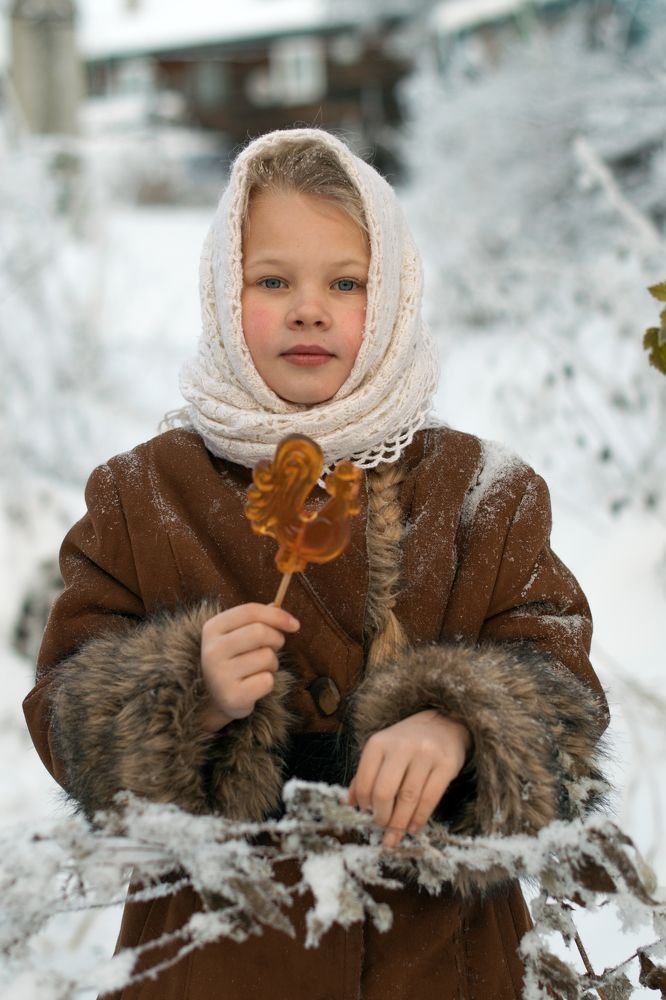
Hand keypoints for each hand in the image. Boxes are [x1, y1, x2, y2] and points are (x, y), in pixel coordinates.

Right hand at [200, 603, 299, 732]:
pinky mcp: (231, 696)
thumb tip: (278, 605)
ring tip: (259, 669)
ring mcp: (219, 674)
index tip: (295, 624)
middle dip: (276, 639)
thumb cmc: (234, 659)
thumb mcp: (239, 634)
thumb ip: (257, 619)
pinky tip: (254, 685)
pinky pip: (267, 681)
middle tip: (274, 648)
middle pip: (260, 632)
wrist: (216, 698)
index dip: (277, 615)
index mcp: (212, 628)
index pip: (250, 611)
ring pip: (267, 657)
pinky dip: (268, 682)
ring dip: (272, 663)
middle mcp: (212, 650)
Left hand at [347, 710, 470, 847]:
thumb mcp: (382, 751)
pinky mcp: (447, 764)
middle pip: (385, 791)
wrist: (444, 723)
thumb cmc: (406, 743)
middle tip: (381, 827)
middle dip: (381, 816)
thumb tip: (348, 803)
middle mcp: (401, 746)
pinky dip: (419, 818)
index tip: (366, 814)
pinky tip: (413, 827)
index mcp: (379, 742)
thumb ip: (365, 775)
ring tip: (394, 835)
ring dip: (399, 823)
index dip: (363, 803)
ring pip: (408, 798)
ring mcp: (426, 754)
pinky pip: (430, 798)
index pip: (365, 780)